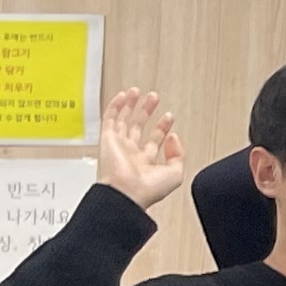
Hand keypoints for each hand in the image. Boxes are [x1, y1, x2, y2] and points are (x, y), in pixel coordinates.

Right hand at [95, 86, 188, 207]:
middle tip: (153, 98)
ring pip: (123, 120)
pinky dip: (116, 106)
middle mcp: (130, 154)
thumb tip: (173, 137)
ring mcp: (118, 146)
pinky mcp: (107, 139)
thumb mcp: (175, 173)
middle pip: (138, 127)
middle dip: (146, 111)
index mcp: (145, 163)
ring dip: (131, 105)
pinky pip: (109, 118)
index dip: (162, 127)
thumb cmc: (146, 190)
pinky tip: (123, 96)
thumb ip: (178, 155)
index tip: (168, 116)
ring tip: (138, 92)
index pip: (154, 140)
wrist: (126, 193)